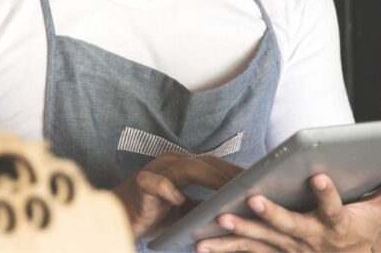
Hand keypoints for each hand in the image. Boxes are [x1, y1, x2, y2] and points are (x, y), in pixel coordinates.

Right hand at [112, 153, 242, 236]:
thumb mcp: (185, 211)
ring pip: (187, 168)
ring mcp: (156, 170)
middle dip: (230, 173)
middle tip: (254, 185)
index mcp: (182, 166)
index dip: (236, 172)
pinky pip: (157, 183)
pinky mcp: (142, 183)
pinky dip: (168, 190)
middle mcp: (171, 162)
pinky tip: (179, 200)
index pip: (215, 165)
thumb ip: (205, 205)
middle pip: (206, 163)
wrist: (119, 218)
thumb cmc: (154, 214)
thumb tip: (236, 210)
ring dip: (210, 178)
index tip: (260, 181)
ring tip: (229, 191)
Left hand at [195, 160, 380, 251]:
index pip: (333, 207)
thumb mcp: (380, 212)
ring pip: (263, 241)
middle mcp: (312, 238)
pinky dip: (226, 248)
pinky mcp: (274, 252)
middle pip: (291, 226)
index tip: (317, 176)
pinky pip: (248, 251)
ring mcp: (291, 248)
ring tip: (219, 221)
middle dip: (272, 214)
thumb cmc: (360, 230)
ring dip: (240, 233)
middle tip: (254, 200)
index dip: (326, 194)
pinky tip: (201, 243)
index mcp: (337, 224)